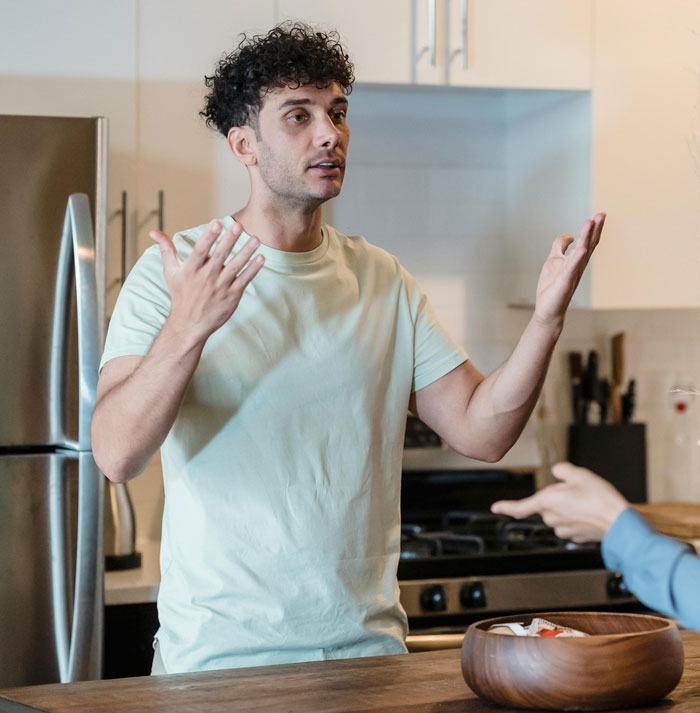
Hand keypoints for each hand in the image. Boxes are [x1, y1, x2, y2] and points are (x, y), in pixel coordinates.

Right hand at [149, 220, 264, 342]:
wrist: (189, 324)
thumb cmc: (180, 294)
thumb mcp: (170, 271)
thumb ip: (166, 249)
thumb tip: (153, 232)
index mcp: (190, 270)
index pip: (200, 250)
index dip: (209, 237)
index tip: (217, 223)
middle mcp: (205, 278)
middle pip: (220, 256)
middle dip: (229, 240)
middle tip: (239, 225)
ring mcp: (220, 288)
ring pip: (235, 267)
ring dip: (246, 252)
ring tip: (256, 239)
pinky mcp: (231, 296)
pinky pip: (244, 280)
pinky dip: (253, 269)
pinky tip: (261, 257)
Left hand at [491, 462, 627, 542]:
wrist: (619, 523)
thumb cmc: (600, 498)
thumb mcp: (579, 474)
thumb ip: (563, 470)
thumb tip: (557, 472)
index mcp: (547, 501)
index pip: (520, 507)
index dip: (506, 507)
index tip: (495, 508)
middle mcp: (552, 518)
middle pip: (546, 507)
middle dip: (558, 499)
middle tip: (579, 491)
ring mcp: (564, 530)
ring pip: (559, 516)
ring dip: (569, 509)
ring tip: (588, 502)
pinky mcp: (576, 537)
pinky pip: (571, 525)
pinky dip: (578, 519)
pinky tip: (591, 513)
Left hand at [534, 213, 604, 328]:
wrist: (548, 309)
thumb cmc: (552, 286)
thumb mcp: (553, 260)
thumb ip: (559, 246)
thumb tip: (568, 235)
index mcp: (575, 260)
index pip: (586, 241)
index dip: (592, 229)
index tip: (599, 215)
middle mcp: (577, 266)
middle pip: (588, 244)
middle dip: (594, 229)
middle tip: (602, 214)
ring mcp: (572, 274)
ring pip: (581, 253)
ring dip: (585, 237)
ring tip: (590, 222)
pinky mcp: (564, 282)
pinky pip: (571, 268)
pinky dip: (576, 258)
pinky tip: (580, 249)